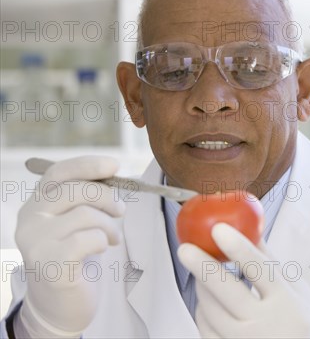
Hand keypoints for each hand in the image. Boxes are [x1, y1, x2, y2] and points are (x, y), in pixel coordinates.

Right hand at [14, 156, 124, 337]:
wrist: (62, 302)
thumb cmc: (75, 256)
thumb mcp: (77, 221)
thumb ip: (87, 197)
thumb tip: (112, 170)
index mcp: (37, 203)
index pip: (59, 172)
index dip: (87, 165)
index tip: (114, 165)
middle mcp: (30, 219)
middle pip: (75, 190)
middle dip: (107, 197)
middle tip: (121, 210)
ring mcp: (36, 241)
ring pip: (86, 214)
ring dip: (109, 225)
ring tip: (113, 238)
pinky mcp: (50, 262)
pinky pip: (89, 239)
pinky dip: (103, 241)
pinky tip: (100, 249)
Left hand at [178, 223, 309, 337]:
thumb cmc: (308, 327)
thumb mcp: (298, 293)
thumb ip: (271, 262)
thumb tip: (250, 228)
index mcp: (287, 304)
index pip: (260, 270)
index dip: (238, 248)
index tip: (220, 229)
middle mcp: (266, 326)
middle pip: (227, 291)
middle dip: (202, 266)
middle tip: (186, 248)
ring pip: (210, 311)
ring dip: (203, 288)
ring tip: (206, 275)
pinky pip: (205, 330)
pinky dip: (204, 311)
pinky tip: (213, 304)